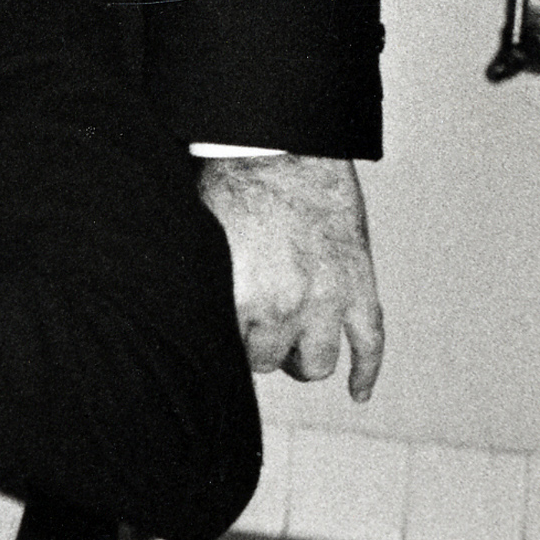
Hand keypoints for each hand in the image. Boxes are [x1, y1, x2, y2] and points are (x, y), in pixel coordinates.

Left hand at [197, 153, 383, 400]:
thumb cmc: (234, 182)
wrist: (289, 146)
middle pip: (269, 361)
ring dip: (303, 360)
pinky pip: (371, 345)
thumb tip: (169, 306)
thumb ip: (199, 277)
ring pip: (317, 363)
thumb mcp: (201, 233)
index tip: (220, 334)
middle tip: (255, 332)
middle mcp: (285, 307)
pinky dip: (366, 373)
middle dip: (261, 348)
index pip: (228, 350)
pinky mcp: (361, 287)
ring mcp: (329, 300)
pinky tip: (357, 393)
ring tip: (294, 350)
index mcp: (240, 296)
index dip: (224, 340)